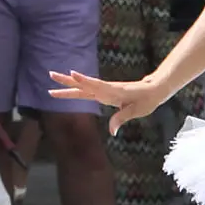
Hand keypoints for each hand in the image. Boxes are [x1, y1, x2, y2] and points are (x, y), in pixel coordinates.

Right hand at [47, 70, 166, 131]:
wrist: (153, 90)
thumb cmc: (146, 99)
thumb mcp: (137, 110)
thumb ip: (122, 118)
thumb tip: (111, 131)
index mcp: (113, 91)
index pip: (96, 85)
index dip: (84, 80)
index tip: (72, 73)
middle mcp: (106, 89)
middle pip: (83, 85)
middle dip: (67, 81)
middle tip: (51, 74)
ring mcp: (104, 90)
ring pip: (83, 87)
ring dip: (68, 84)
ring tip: (53, 80)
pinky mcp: (104, 93)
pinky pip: (88, 91)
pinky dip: (77, 88)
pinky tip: (69, 88)